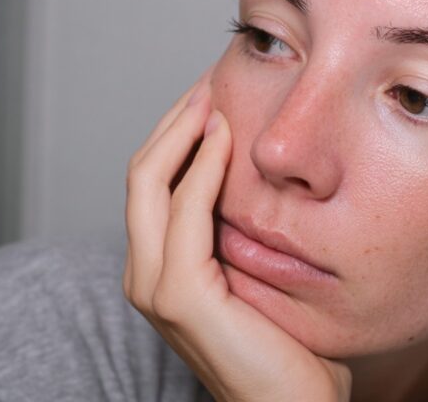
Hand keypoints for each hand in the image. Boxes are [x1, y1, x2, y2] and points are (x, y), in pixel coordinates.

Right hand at [123, 71, 351, 401]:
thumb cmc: (285, 344)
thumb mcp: (256, 273)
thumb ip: (240, 232)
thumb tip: (259, 177)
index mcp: (161, 267)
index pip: (154, 183)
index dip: (176, 134)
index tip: (210, 96)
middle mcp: (144, 274)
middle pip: (142, 173)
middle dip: (173, 122)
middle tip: (208, 82)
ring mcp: (155, 286)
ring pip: (149, 182)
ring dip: (181, 132)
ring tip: (212, 96)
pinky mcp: (180, 296)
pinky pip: (185, 212)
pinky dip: (200, 168)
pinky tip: (224, 138)